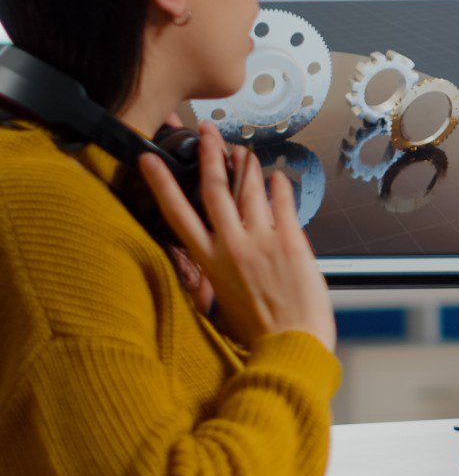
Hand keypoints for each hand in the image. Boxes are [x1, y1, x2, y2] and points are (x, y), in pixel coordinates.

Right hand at [137, 122, 335, 351]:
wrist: (291, 344)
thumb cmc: (259, 328)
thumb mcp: (225, 297)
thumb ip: (224, 265)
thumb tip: (228, 244)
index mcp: (208, 262)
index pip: (177, 213)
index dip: (161, 183)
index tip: (149, 159)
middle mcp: (231, 246)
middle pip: (214, 189)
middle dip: (210, 155)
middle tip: (208, 131)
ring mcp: (262, 241)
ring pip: (250, 190)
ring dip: (247, 165)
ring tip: (243, 148)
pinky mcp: (292, 242)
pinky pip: (283, 203)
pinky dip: (280, 186)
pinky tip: (278, 175)